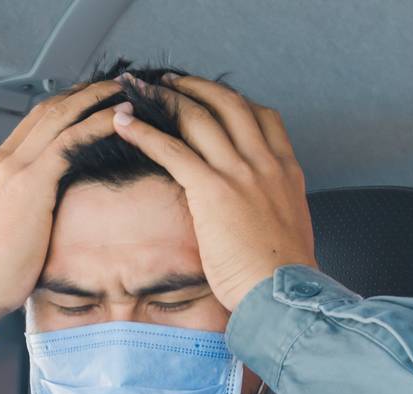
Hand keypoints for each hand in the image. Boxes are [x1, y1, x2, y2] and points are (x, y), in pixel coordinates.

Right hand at [0, 80, 124, 334]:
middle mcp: (2, 161)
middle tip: (115, 86)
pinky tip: (120, 120)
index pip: (33, 123)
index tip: (90, 102)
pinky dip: (97, 125)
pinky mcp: (30, 183)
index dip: (65, 107)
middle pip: (47, 109)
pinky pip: (70, 141)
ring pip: (60, 116)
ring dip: (95, 99)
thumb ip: (25, 211)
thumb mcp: (8, 230)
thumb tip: (50, 216)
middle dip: (83, 92)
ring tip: (124, 93)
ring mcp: (13, 168)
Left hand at [109, 72, 316, 312]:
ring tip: (141, 90)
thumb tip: (256, 217)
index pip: (264, 117)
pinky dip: (145, 132)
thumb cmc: (280, 277)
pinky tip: (125, 123)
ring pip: (199, 117)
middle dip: (196, 87)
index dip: (234, 102)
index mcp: (286, 171)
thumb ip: (271, 210)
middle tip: (170, 81)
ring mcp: (240, 172)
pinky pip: (173, 149)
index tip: (213, 98)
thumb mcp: (288, 231)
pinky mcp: (213, 189)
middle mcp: (265, 163)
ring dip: (166, 98)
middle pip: (229, 104)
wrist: (282, 294)